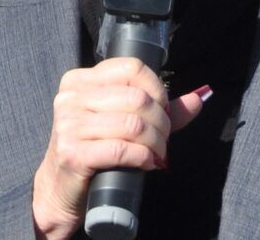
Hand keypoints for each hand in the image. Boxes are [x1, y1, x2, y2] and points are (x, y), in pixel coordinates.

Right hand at [32, 57, 205, 238]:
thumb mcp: (120, 121)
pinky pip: (122, 150)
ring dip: (156, 142)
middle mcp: (71, 97)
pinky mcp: (73, 153)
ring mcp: (69, 125)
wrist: (59, 191)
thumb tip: (200, 97)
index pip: (131, 68)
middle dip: (161, 121)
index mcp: (79, 80)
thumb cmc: (93, 151)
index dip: (157, 89)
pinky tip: (148, 164)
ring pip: (133, 124)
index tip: (163, 110)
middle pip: (136, 97)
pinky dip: (144, 157)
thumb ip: (159, 108)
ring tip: (159, 153)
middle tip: (164, 139)